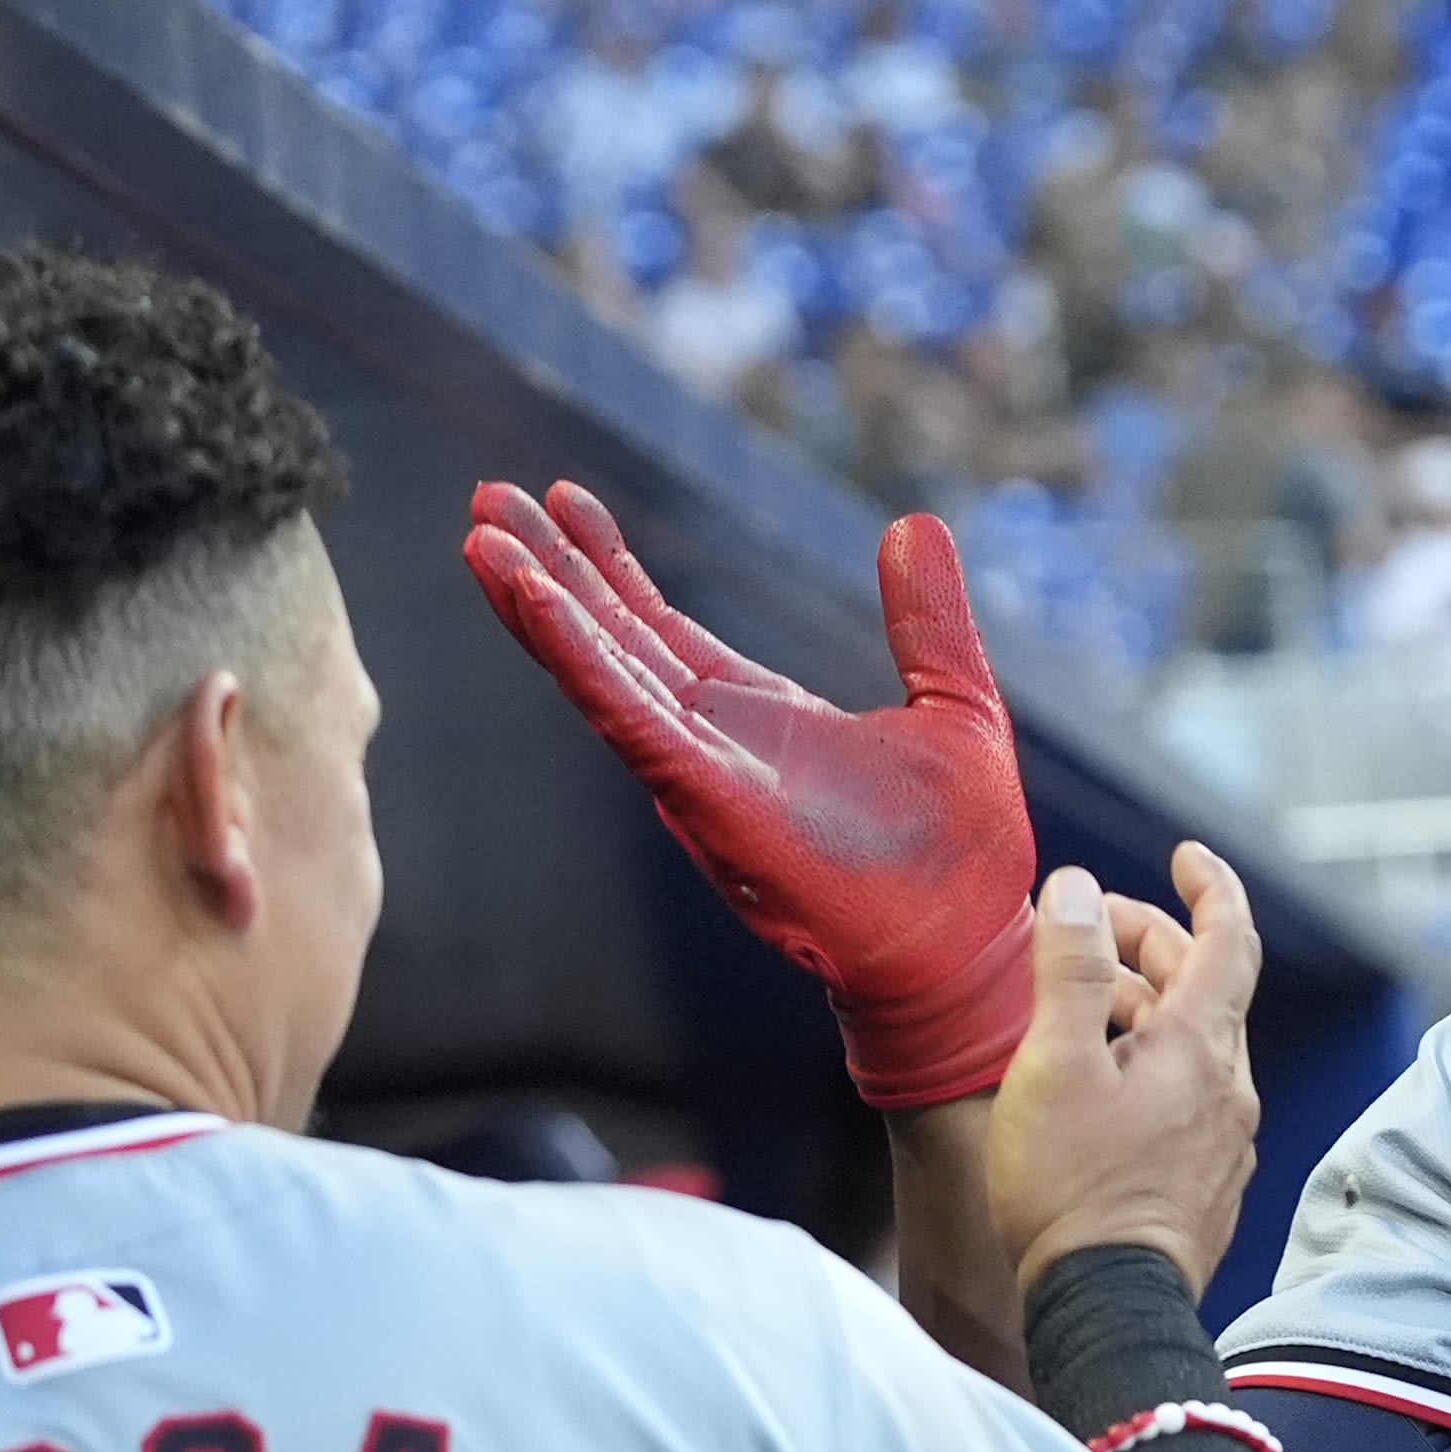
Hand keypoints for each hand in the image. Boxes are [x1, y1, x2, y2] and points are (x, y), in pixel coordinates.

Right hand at [462, 480, 1036, 1108]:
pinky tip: (537, 603)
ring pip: (600, 675)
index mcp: (761, 719)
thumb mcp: (956, 703)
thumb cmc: (965, 857)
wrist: (970, 953)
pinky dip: (580, 660)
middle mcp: (715, 744)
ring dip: (539, 607)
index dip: (610, 567)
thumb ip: (927, 618)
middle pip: (610, 641)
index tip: (565, 501)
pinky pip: (629, 720)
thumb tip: (915, 523)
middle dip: (548, 571)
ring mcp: (704, 774)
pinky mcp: (710, 803)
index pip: (660, 630)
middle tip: (486, 498)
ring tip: (480, 539)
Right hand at [991, 849, 1262, 1293]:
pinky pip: (1187, 1097)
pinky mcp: (1206, 1183)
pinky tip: (1099, 1083)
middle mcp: (1229, 1089)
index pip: (1229, 938)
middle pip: (1205, 987)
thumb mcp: (1053, 1064)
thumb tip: (1079, 888)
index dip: (1210, 885)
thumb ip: (1069, 968)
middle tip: (1086, 931)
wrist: (1106, 1306)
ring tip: (1076, 1007)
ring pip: (1194, 1045)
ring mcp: (1224, 1140)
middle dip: (1150, 942)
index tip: (1184, 853)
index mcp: (1201, 1048)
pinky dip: (1149, 1063)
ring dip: (1142, 1007)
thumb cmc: (1070, 1188)